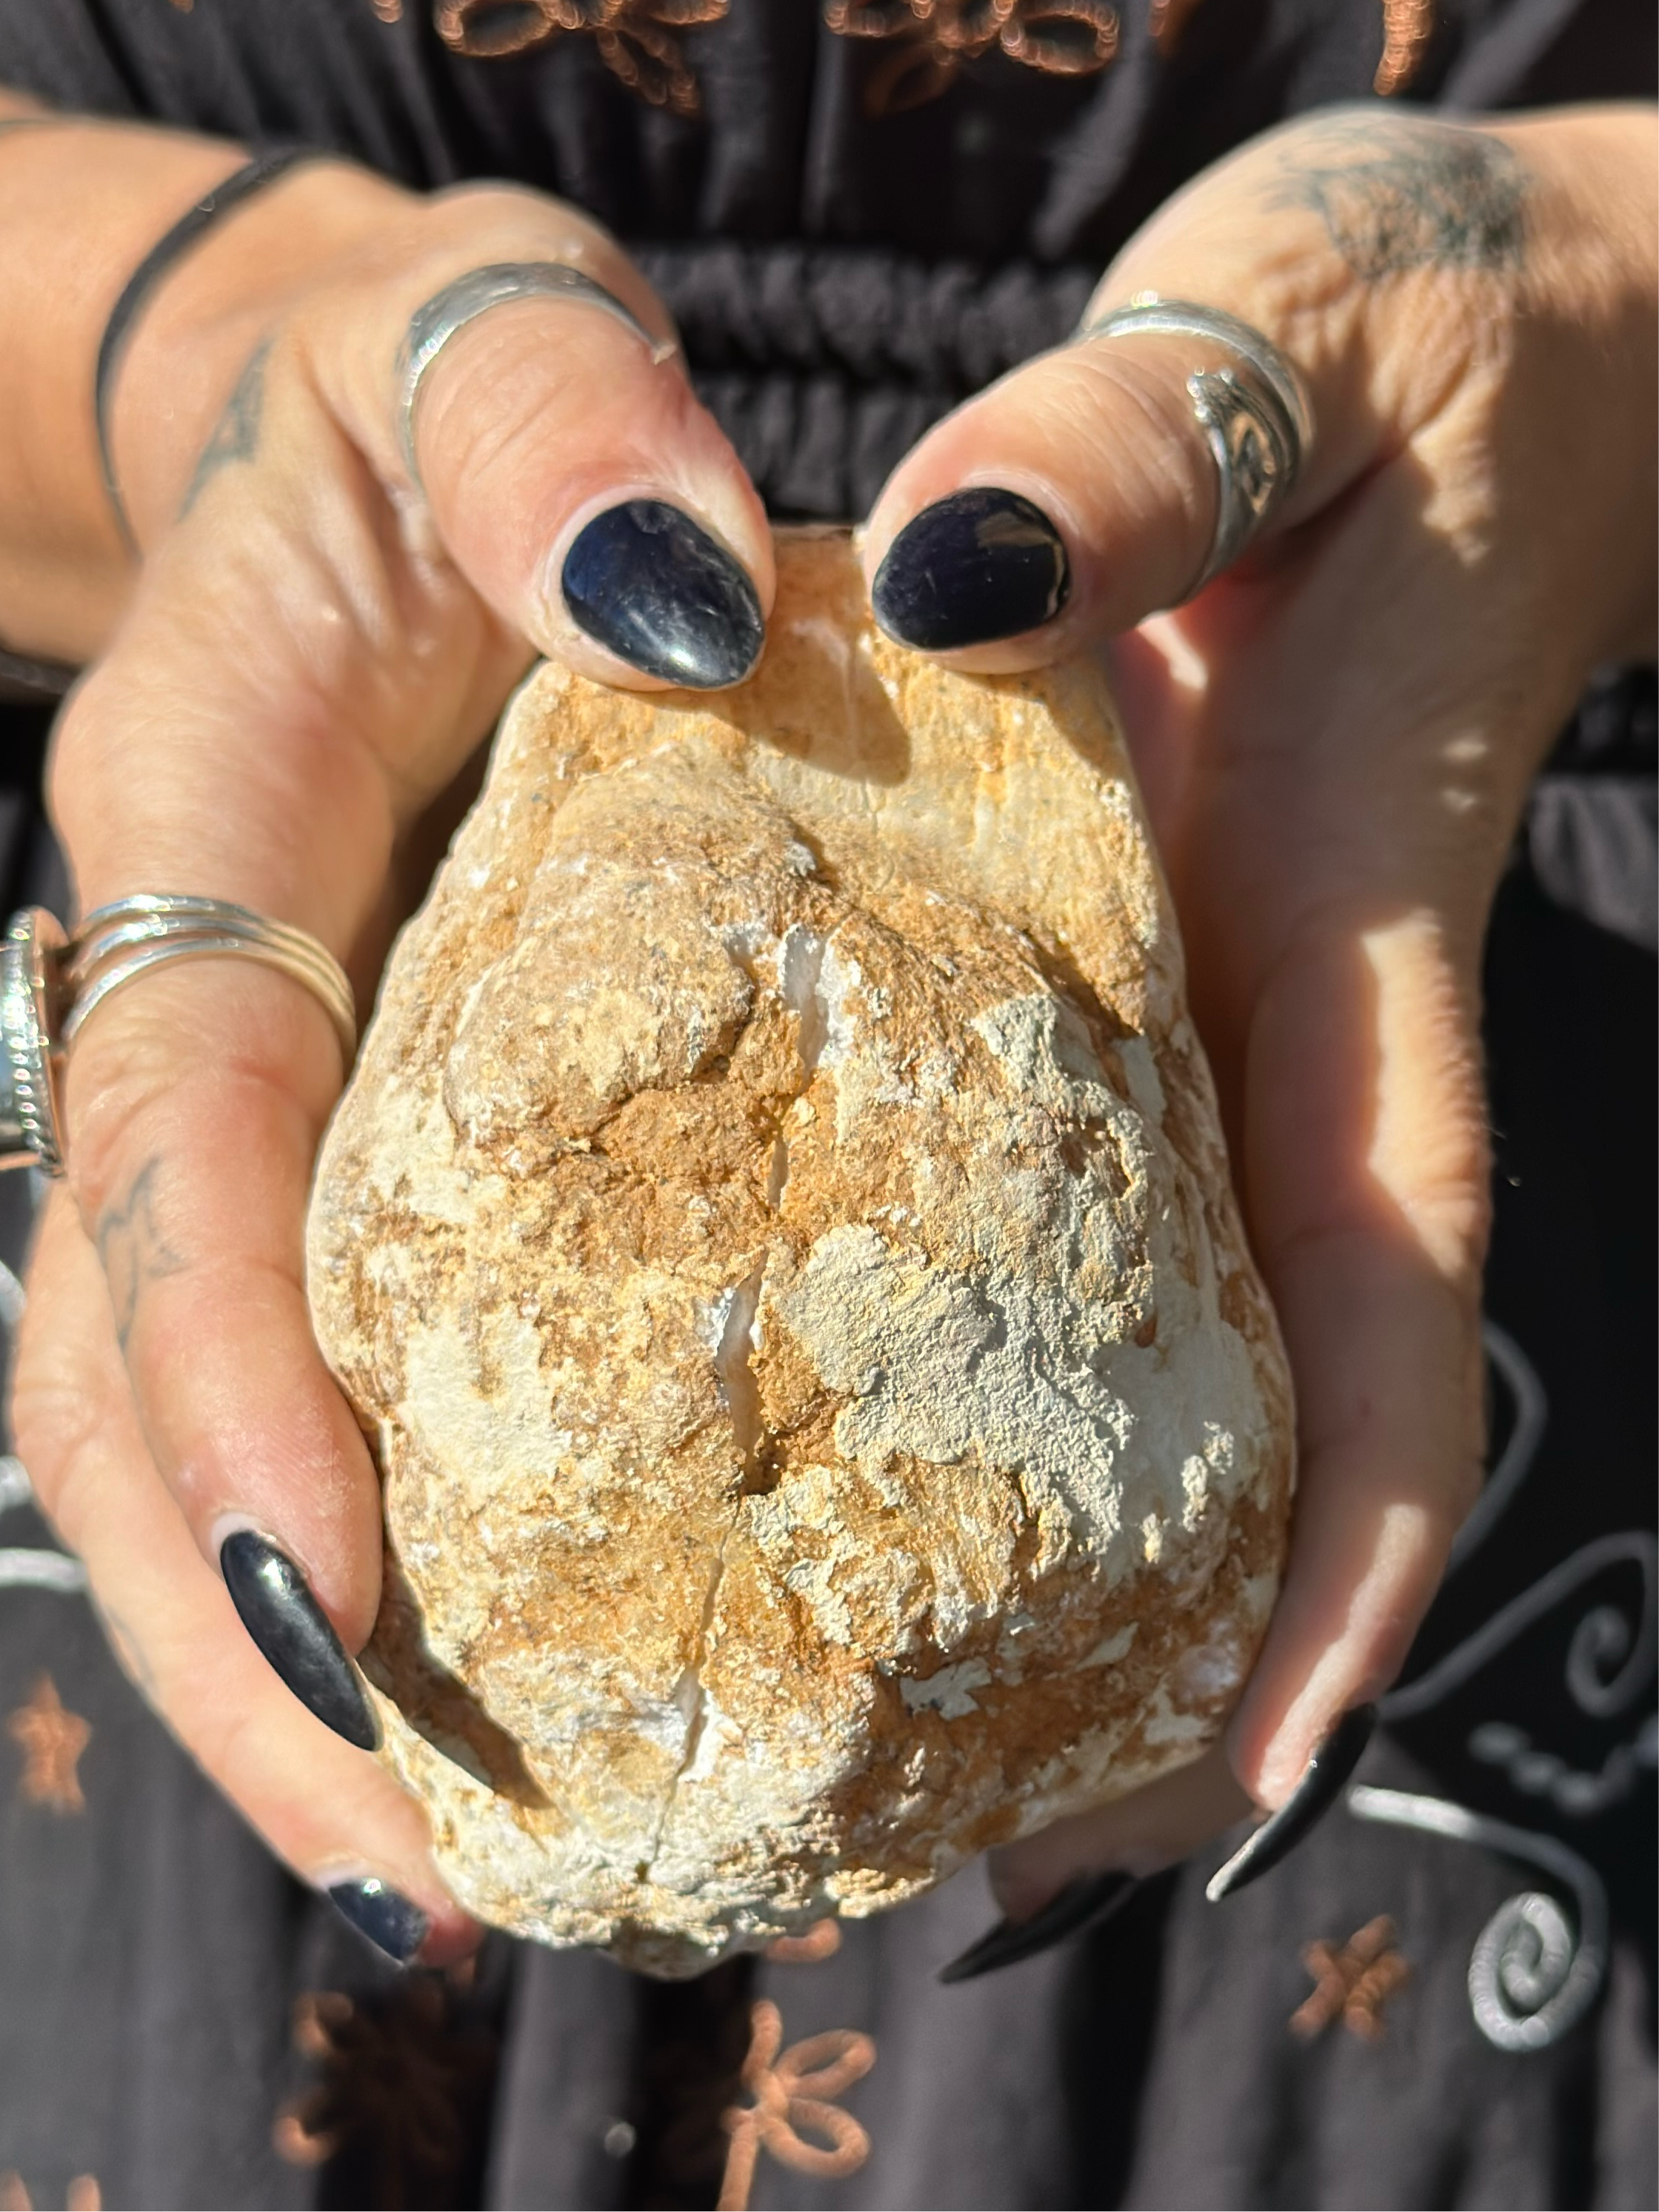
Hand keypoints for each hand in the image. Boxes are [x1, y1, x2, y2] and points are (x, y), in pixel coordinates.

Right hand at [10, 161, 770, 1954]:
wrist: (414, 442)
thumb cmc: (457, 406)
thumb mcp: (500, 349)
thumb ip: (554, 422)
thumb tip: (674, 579)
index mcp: (200, 842)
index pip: (177, 1139)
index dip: (220, 1375)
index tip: (345, 1593)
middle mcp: (195, 1010)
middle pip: (124, 1369)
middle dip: (244, 1625)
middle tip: (422, 1859)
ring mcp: (259, 1113)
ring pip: (187, 1429)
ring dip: (306, 1665)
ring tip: (468, 1878)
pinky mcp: (351, 1159)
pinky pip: (321, 1386)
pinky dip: (391, 1567)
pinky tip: (515, 1713)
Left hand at [863, 102, 1658, 1926]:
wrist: (1416, 332)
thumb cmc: (1401, 342)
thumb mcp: (1283, 336)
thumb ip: (1144, 451)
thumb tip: (943, 579)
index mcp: (1333, 946)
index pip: (1384, 1300)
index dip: (1354, 1550)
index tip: (1262, 1766)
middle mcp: (1251, 1040)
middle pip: (1241, 1412)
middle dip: (1145, 1654)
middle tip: (960, 1862)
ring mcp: (1169, 1028)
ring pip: (1132, 1352)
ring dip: (1028, 1558)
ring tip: (838, 1740)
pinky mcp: (1090, 976)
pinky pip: (1036, 1213)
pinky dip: (952, 1355)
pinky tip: (806, 1430)